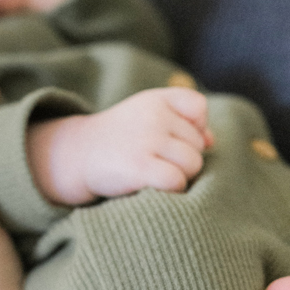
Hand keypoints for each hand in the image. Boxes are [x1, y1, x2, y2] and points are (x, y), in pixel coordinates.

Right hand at [28, 87, 212, 204]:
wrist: (78, 155)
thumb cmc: (121, 139)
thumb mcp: (149, 118)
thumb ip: (183, 123)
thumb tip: (211, 141)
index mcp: (157, 99)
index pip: (198, 106)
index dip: (196, 127)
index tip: (175, 137)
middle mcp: (154, 115)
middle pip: (197, 145)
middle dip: (184, 157)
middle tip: (156, 160)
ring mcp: (147, 140)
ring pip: (193, 164)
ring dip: (180, 176)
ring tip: (155, 173)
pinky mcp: (139, 166)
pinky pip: (177, 181)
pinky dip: (172, 190)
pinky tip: (154, 186)